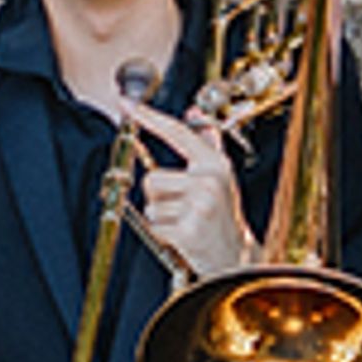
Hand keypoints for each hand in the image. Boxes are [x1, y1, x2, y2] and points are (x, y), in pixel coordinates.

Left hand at [120, 97, 251, 283]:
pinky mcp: (188, 231)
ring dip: (161, 217)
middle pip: (152, 178)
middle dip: (159, 197)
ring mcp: (200, 206)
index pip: (177, 132)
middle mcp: (209, 181)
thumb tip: (193, 114)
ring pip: (150, 205)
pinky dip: (162, 234)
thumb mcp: (219, 176)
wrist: (235, 258)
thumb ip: (206, 143)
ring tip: (184, 222)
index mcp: (215, 164)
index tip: (125, 103)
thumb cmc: (222, 215)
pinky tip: (182, 237)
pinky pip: (154, 227)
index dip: (148, 116)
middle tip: (183, 208)